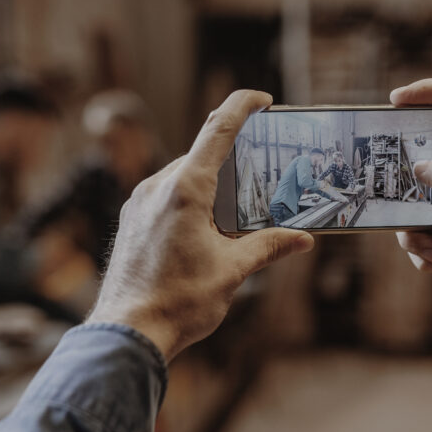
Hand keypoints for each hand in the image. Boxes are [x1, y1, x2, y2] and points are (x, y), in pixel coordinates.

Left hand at [87, 90, 314, 361]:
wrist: (127, 332)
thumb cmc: (178, 302)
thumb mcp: (232, 271)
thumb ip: (268, 246)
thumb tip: (303, 239)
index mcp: (185, 189)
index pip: (218, 130)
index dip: (242, 107)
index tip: (262, 99)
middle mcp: (157, 186)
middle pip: (202, 156)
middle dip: (233, 161)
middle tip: (263, 177)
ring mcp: (139, 202)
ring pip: (182, 177)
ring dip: (210, 186)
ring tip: (236, 213)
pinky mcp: (131, 219)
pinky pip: (165, 196)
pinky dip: (189, 201)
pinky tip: (205, 230)